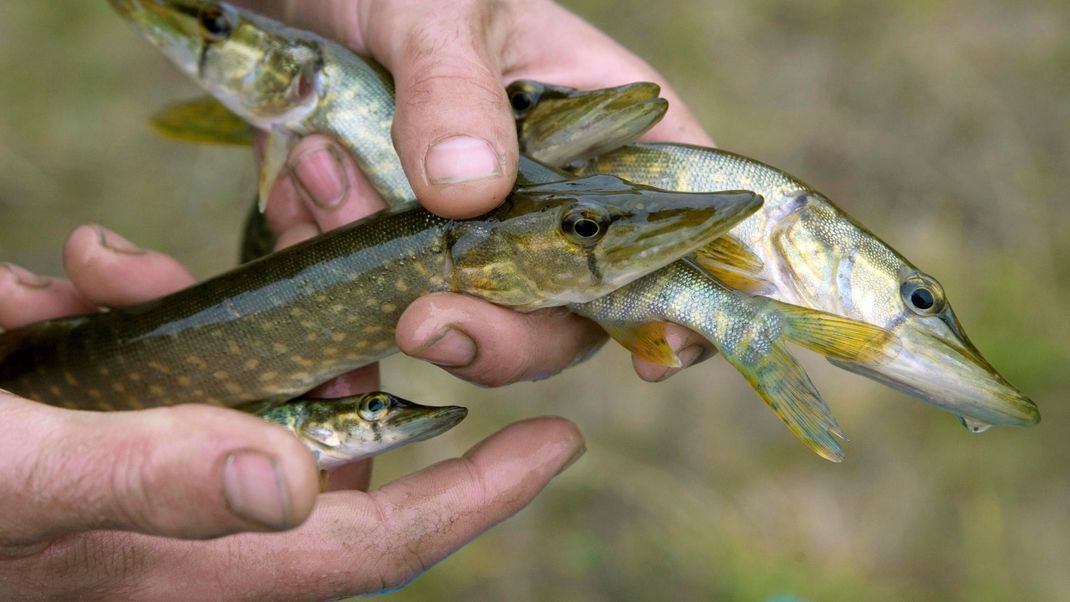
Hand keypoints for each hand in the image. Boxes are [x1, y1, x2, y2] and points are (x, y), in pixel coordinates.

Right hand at [0, 225, 584, 598]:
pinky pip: (143, 353)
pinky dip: (115, 305)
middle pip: (321, 419)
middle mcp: (188, 510)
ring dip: (209, 297)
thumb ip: (146, 478)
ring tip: (128, 254)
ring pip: (237, 372)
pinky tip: (50, 277)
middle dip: (341, 322)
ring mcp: (143, 459)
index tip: (557, 439)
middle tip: (335, 213)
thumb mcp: (17, 476)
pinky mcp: (92, 412)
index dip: (474, 497)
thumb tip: (296, 484)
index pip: (378, 540)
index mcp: (195, 550)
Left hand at [239, 0, 717, 383]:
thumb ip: (453, 90)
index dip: (685, 300)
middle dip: (497, 333)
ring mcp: (476, 235)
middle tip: (422, 323)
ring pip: (467, 318)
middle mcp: (553, 200)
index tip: (656, 359)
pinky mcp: (401, 252)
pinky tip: (296, 201)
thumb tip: (471, 192)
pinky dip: (336, 280)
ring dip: (388, 283)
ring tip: (321, 170)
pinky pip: (379, 306)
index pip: (680, 225)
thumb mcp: (436, 10)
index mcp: (605, 131)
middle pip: (568, 313)